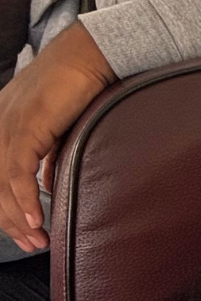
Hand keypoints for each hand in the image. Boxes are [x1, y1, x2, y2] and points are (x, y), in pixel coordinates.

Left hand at [0, 23, 115, 250]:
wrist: (91, 55)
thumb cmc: (82, 87)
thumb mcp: (61, 131)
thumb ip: (49, 159)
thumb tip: (48, 187)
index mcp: (4, 125)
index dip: (6, 209)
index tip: (26, 234)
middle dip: (9, 220)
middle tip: (31, 244)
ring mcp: (8, 124)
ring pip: (1, 181)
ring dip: (17, 216)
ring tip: (35, 239)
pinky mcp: (26, 124)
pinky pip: (17, 169)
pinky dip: (24, 197)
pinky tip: (35, 218)